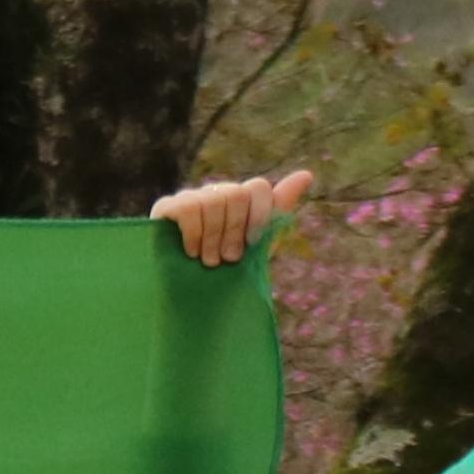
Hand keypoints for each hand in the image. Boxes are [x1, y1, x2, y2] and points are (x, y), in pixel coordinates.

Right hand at [148, 172, 314, 267]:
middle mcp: (216, 194)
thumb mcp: (257, 245)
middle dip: (236, 231)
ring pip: (215, 200)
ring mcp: (191, 198)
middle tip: (229, 259)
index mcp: (240, 202)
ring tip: (210, 261)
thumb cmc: (225, 271)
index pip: (258, 187)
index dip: (260, 215)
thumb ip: (278, 212)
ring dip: (215, 237)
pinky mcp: (167, 208)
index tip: (253, 243)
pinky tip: (191, 253)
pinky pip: (189, 208)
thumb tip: (307, 174)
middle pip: (237, 193)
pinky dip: (195, 235)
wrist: (186, 298)